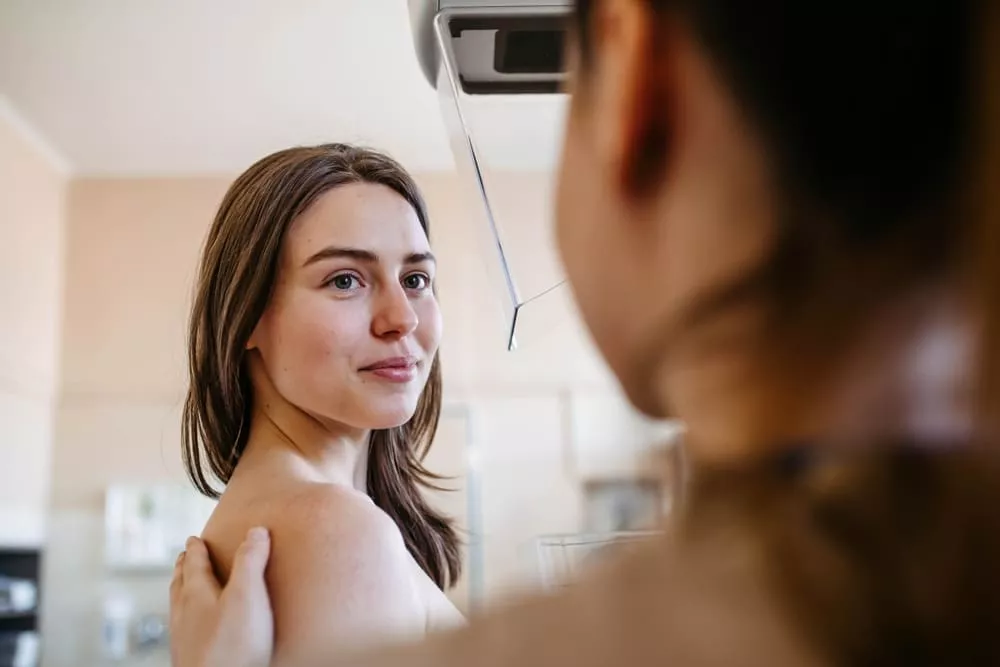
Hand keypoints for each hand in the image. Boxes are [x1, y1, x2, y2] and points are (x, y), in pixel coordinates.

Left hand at [170, 528, 274, 666]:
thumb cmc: (232, 648)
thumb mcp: (248, 596)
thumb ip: (251, 561)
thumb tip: (255, 530)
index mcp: (195, 595)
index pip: (193, 565)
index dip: (195, 549)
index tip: (192, 539)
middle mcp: (183, 616)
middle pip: (180, 586)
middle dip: (184, 570)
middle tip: (184, 559)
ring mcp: (184, 642)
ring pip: (178, 610)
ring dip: (182, 594)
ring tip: (187, 590)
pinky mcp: (192, 661)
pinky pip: (184, 633)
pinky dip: (188, 621)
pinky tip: (197, 632)